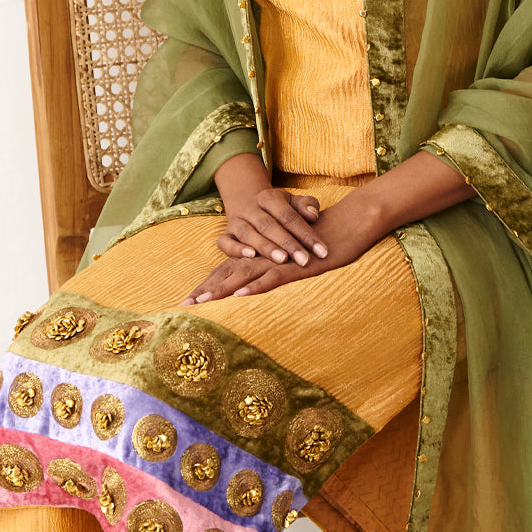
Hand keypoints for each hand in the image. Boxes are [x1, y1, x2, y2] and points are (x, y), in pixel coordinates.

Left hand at [182, 192, 382, 303]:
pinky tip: (239, 295)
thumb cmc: (322, 243)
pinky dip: (254, 286)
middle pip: (229, 273)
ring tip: (201, 303)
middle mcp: (265, 255)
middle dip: (206, 290)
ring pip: (244, 275)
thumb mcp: (296, 259)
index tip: (188, 301)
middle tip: (183, 306)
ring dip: (221, 289)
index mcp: (262, 255)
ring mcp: (279, 260)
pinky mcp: (296, 265)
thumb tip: (262, 287)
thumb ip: (280, 269)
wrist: (348, 225)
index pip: (229, 269)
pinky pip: (272, 276)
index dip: (208, 284)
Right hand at [216, 185, 327, 267]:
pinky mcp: (226, 234)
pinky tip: (251, 256)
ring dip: (265, 247)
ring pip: (249, 233)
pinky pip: (226, 242)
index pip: (289, 215)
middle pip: (269, 225)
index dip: (306, 233)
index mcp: (270, 197)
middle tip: (304, 260)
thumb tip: (313, 214)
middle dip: (288, 243)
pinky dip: (236, 250)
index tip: (322, 251)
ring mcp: (237, 221)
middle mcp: (251, 208)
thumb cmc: (280, 209)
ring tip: (282, 260)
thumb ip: (307, 205)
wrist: (248, 204)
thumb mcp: (294, 202)